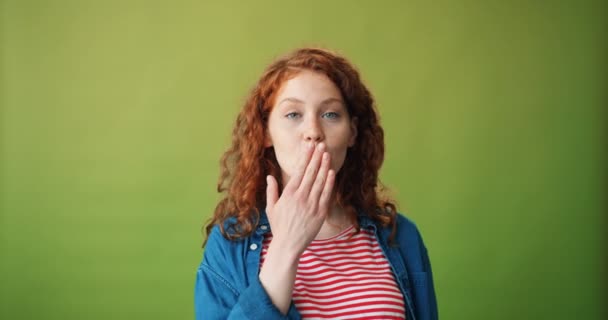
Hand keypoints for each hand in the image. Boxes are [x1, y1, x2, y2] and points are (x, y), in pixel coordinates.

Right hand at [265, 141, 335, 255]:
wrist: (288, 245)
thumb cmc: (279, 227)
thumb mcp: (271, 208)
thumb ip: (271, 191)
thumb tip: (270, 176)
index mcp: (288, 194)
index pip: (299, 170)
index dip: (305, 157)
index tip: (309, 146)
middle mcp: (301, 197)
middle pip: (311, 172)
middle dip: (316, 157)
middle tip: (321, 144)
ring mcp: (312, 204)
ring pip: (320, 180)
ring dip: (324, 165)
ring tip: (327, 153)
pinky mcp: (320, 212)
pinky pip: (326, 194)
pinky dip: (329, 182)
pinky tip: (331, 172)